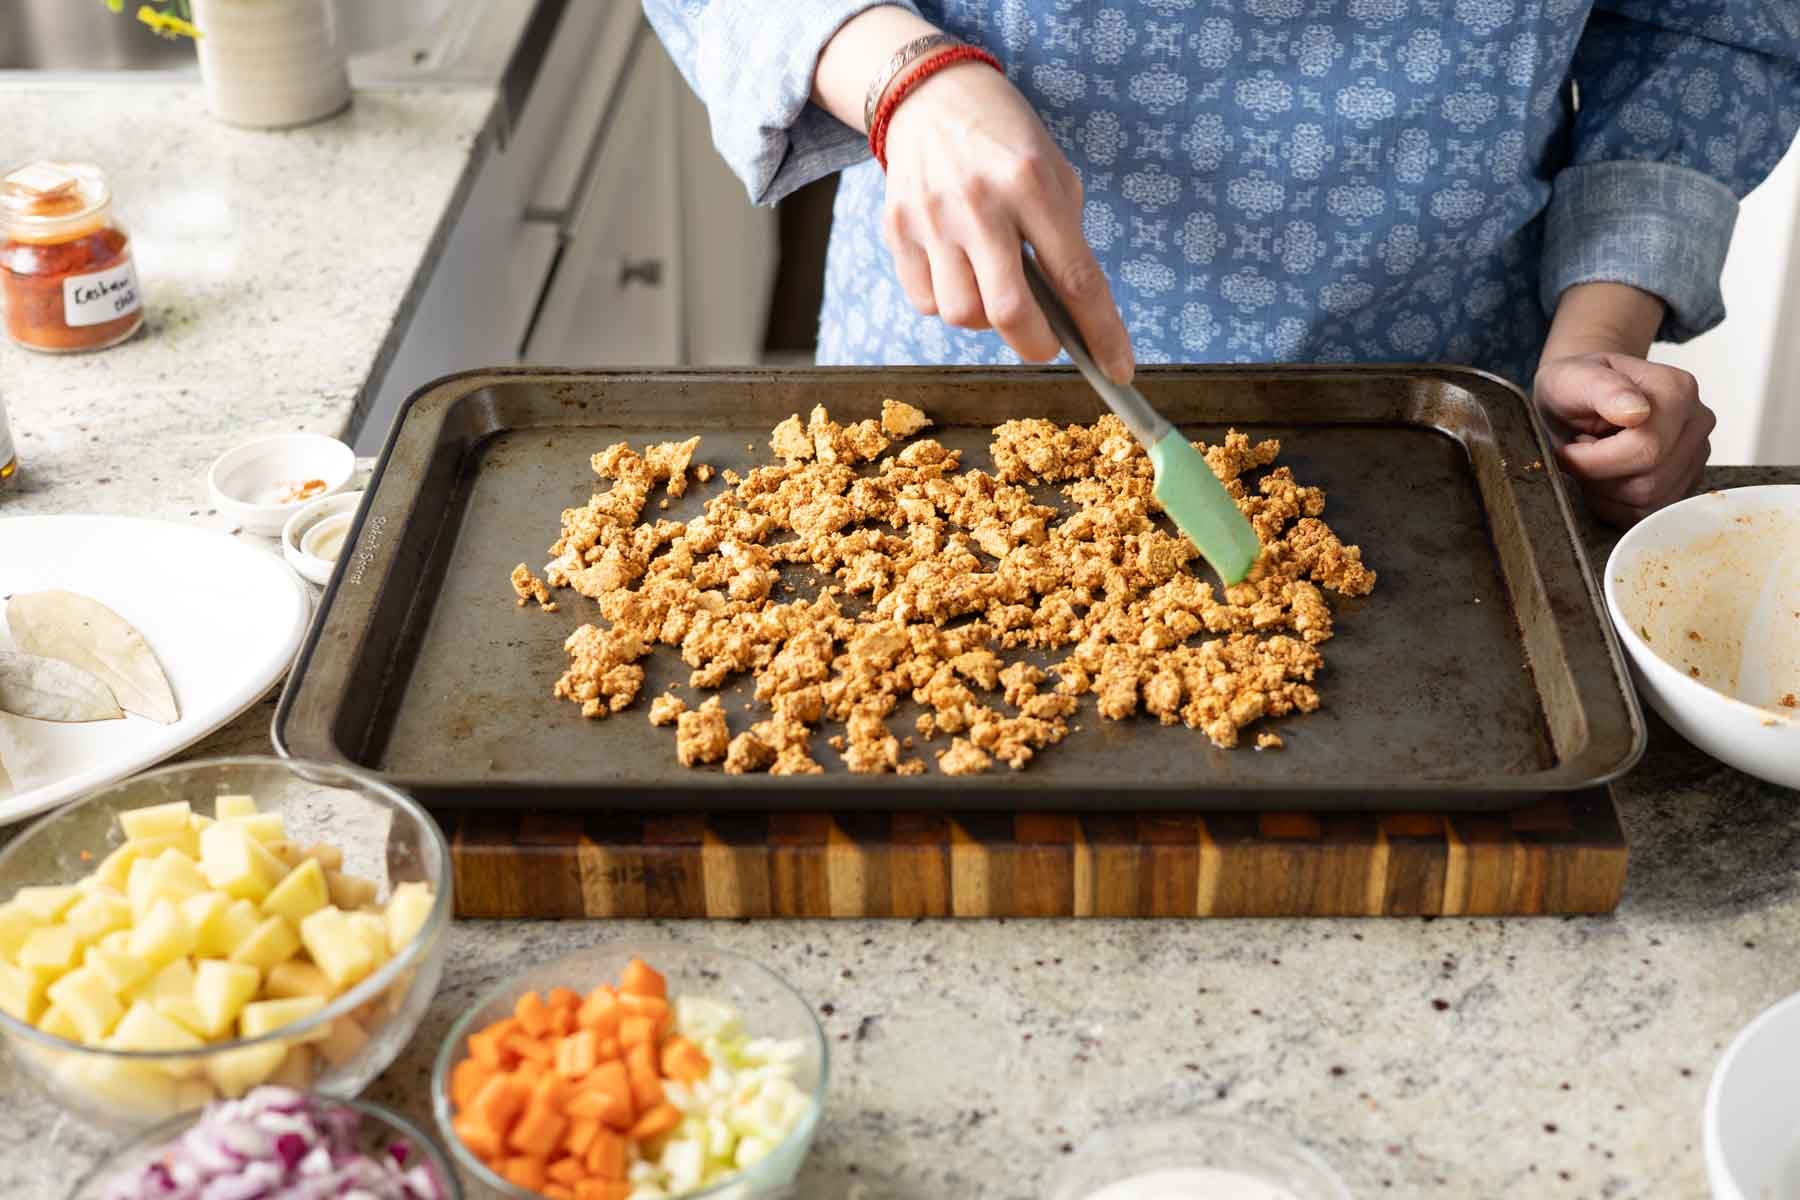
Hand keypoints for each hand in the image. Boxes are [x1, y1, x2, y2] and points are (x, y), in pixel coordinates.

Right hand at [879, 65, 1133, 381]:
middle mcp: (978, 203)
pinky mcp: (897, 230)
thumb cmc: (1006, 143)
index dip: (1101, 332)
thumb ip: (1064, 240)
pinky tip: (959, 271)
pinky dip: (949, 302)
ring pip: (962, 315)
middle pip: (1008, 311)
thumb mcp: (1052, 174)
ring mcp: (932, 218)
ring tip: (995, 286)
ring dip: (987, 319)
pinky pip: (926, 302)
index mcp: (1030, 183)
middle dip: (1036, 344)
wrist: (931, 96)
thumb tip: (1072, 319)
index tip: (1118, 371)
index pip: (1075, 277)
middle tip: (1047, 342)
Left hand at [1534, 351, 1715, 526]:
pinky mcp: (1686, 482)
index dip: (1594, 462)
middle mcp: (1697, 422)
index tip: (1568, 450)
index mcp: (1676, 390)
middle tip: (1577, 456)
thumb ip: (1603, 390)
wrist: (1578, 397)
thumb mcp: (1571, 379)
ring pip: (1650, 503)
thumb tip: (1636, 411)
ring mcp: (1696, 455)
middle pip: (1649, 482)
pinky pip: (1649, 514)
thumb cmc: (1574, 387)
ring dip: (1606, 492)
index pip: (1645, 450)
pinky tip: (1603, 478)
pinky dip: (1615, 505)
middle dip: (1599, 478)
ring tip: (1592, 462)